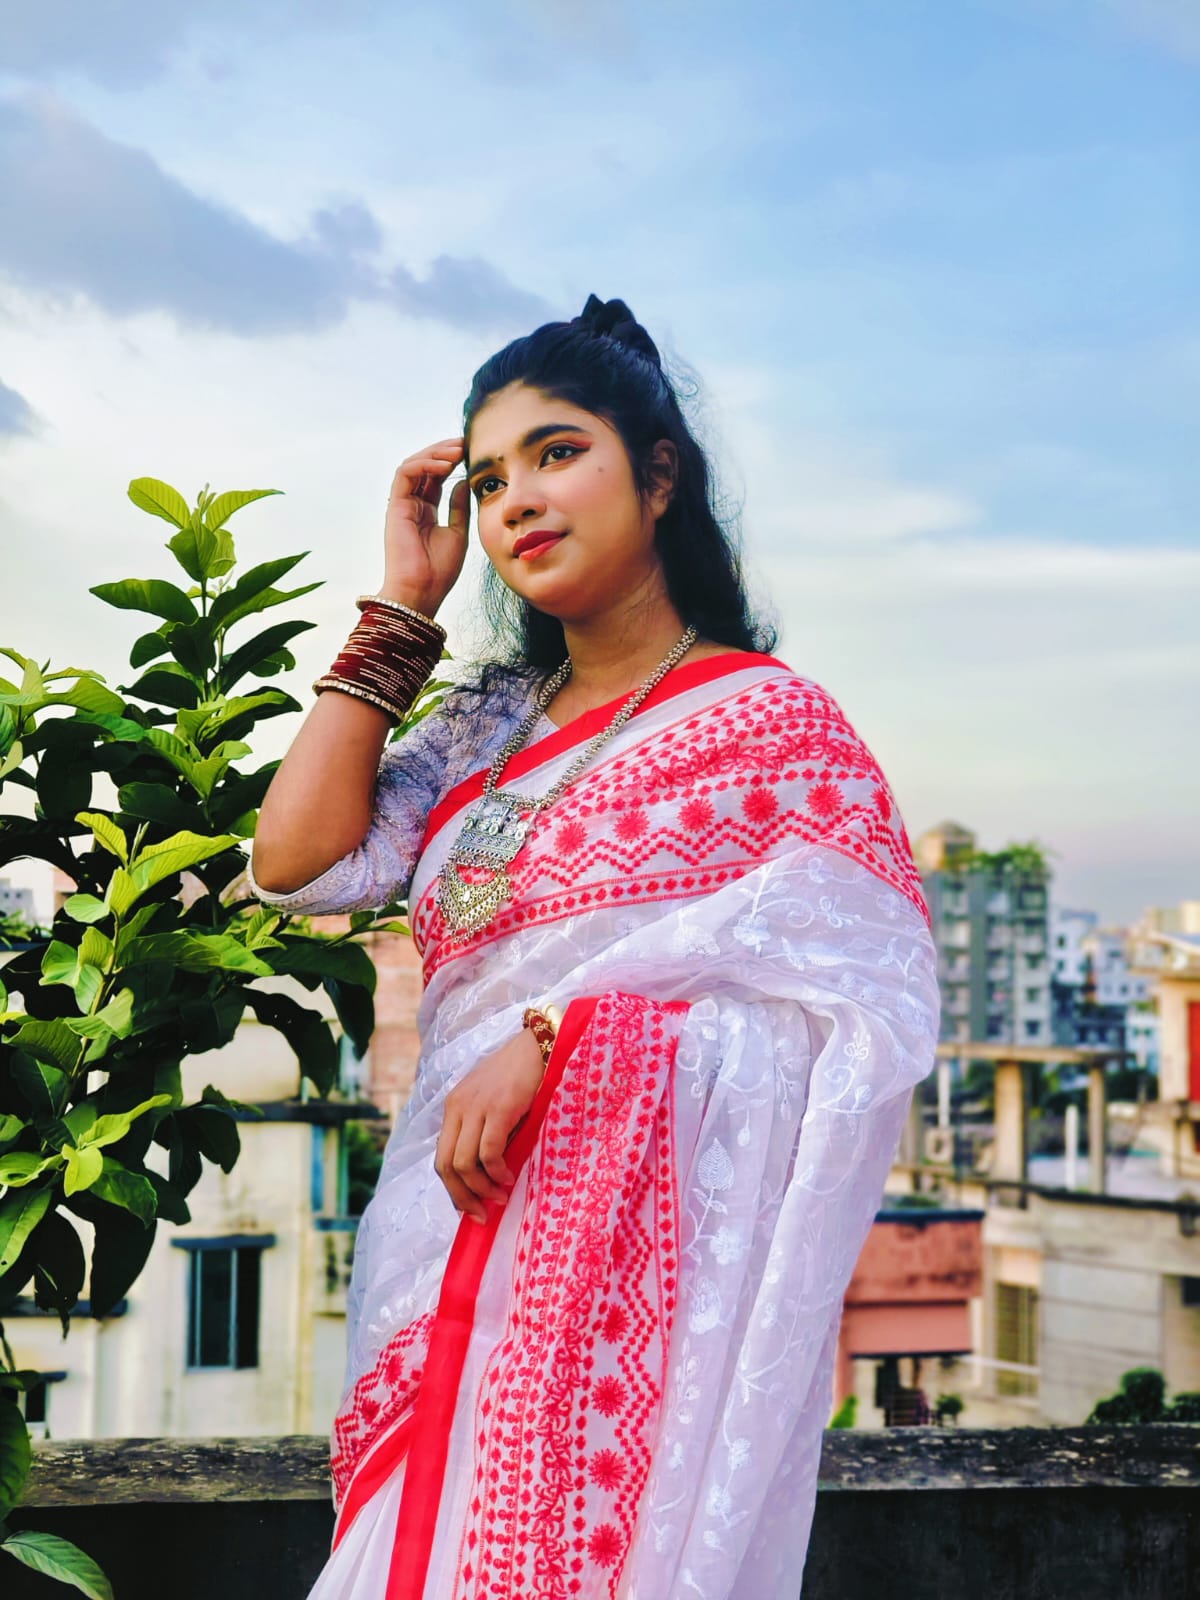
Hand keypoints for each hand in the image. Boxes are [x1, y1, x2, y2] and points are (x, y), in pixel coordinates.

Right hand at [380, 437, 470, 615]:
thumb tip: (463, 482)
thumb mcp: (458, 533)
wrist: (422, 591)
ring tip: (458, 451)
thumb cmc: (439, 570)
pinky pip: (405, 474)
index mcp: (426, 511)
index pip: (437, 477)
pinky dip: (424, 465)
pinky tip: (445, 466)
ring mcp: (402, 504)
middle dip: (444, 451)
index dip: (453, 462)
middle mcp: (412, 505)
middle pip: (424, 467)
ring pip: (413, 465)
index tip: (473, 453)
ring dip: (435, 454)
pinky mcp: (395, 506)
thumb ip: (458, 507)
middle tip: (466, 443)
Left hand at [434, 1027, 546, 1222]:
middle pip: (445, 1166)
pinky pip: (489, 1153)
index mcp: (454, 1107)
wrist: (541, 1045)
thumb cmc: (522, 1076)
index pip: (441, 1157)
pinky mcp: (498, 1108)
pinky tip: (508, 1177)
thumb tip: (488, 1176)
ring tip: (500, 1197)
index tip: (470, 1208)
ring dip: (481, 1189)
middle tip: (482, 1214)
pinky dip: (497, 1172)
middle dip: (462, 1197)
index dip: (452, 1189)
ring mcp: (476, 1107)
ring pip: (463, 1164)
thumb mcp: (493, 1103)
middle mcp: (458, 1107)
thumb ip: (484, 1131)